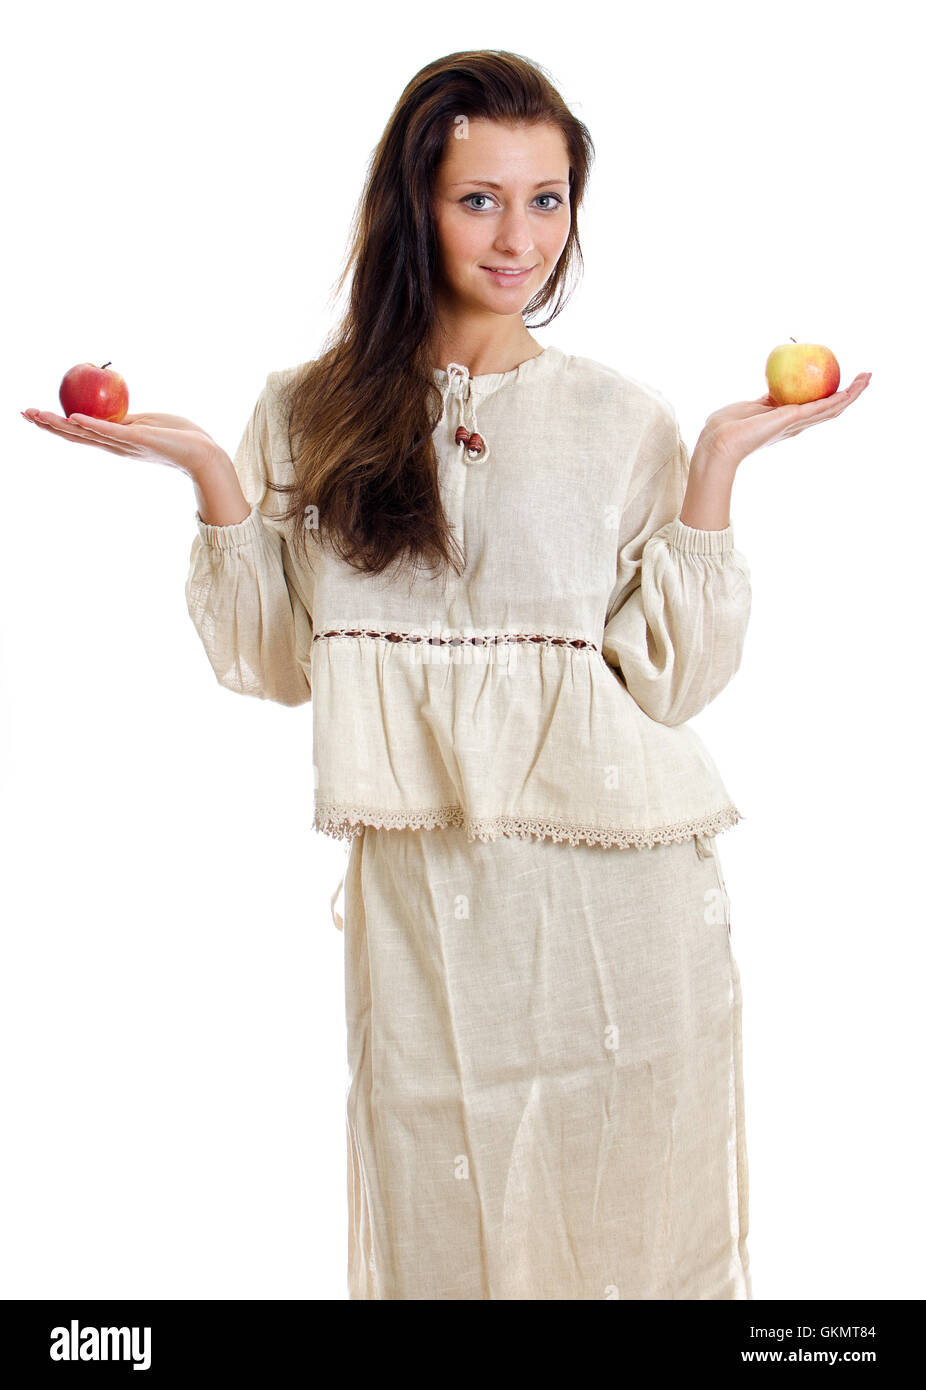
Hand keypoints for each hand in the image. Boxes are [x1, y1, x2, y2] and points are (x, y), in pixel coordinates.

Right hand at [21, 408, 220, 477]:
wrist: (202, 453)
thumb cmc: (179, 437)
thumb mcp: (146, 424)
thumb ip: (126, 422)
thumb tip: (109, 413)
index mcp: (116, 442)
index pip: (80, 433)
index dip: (56, 425)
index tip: (35, 415)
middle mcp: (116, 447)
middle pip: (75, 436)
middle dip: (48, 425)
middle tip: (24, 413)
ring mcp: (125, 444)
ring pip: (87, 434)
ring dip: (61, 424)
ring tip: (39, 414)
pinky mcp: (138, 440)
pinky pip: (111, 431)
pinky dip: (93, 424)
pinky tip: (75, 417)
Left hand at [697, 372, 872, 470]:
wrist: (721, 439)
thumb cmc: (730, 425)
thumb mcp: (754, 406)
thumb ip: (768, 398)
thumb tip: (775, 387)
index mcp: (789, 421)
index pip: (818, 407)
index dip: (834, 396)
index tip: (846, 382)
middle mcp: (797, 424)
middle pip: (832, 408)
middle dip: (851, 393)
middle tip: (866, 377)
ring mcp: (797, 423)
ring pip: (833, 409)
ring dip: (852, 394)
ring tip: (867, 379)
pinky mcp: (793, 419)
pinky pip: (821, 407)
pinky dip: (838, 398)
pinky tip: (850, 389)